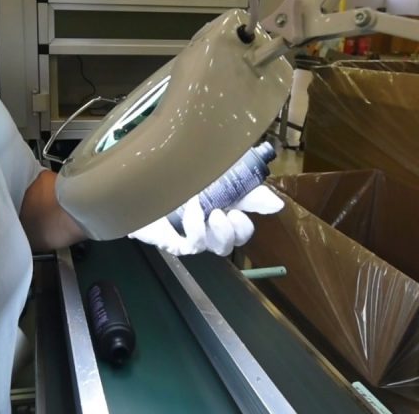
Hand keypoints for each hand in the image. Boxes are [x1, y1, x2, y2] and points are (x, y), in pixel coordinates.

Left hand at [129, 185, 283, 255]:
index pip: (242, 229)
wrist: (141, 171)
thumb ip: (247, 189)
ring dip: (215, 230)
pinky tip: (189, 209)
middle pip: (230, 244)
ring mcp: (189, 235)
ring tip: (208, 210)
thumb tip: (277, 205)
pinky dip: (194, 227)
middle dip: (235, 231)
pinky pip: (189, 245)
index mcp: (221, 210)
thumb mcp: (217, 172)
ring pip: (213, 247)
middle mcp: (206, 227)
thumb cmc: (179, 170)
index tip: (243, 208)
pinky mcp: (171, 240)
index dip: (245, 225)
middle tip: (227, 213)